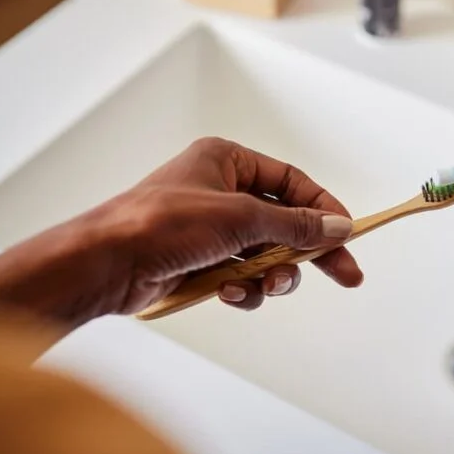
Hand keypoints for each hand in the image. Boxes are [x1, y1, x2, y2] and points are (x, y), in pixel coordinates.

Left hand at [0, 138, 362, 330]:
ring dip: (272, 275)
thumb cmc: (162, 223)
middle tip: (346, 275)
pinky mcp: (201, 262)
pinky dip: (243, 288)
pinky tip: (230, 292)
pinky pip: (242, 276)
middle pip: (285, 222)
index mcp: (228, 162)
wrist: (106, 265)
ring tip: (269, 285)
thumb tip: (338, 226)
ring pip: (267, 255)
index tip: (348, 233)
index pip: (292, 182)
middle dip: (310, 251)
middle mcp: (222, 191)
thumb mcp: (240, 217)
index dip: (323, 208)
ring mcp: (212, 229)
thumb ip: (295, 224)